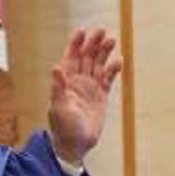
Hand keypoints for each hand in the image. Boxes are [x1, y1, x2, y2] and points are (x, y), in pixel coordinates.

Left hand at [48, 28, 122, 163]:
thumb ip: (58, 87)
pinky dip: (113, 70)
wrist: (76, 145)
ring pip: (98, 64)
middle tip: (102, 31)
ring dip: (104, 52)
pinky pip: (108, 79)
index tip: (82, 31)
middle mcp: (77, 81)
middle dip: (93, 43)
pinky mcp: (101, 96)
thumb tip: (55, 67)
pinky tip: (119, 61)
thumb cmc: (63, 128)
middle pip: (86, 57)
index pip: (70, 57)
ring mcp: (90, 88)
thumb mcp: (58, 108)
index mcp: (65, 81)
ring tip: (112, 40)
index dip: (75, 43)